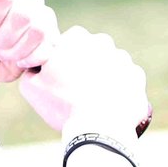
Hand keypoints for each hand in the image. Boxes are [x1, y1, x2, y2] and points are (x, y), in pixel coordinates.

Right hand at [19, 26, 148, 141]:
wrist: (99, 129)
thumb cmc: (63, 104)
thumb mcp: (31, 86)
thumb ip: (30, 68)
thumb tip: (34, 66)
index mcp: (75, 37)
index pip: (63, 45)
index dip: (58, 62)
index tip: (56, 79)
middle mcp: (102, 41)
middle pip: (87, 53)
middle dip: (81, 66)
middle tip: (72, 91)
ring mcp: (123, 59)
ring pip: (107, 65)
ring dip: (100, 77)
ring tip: (91, 101)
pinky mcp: (137, 77)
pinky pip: (124, 81)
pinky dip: (116, 89)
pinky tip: (107, 105)